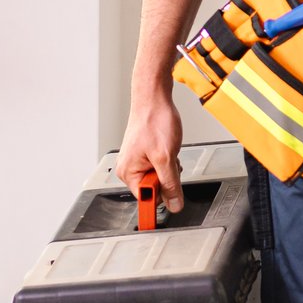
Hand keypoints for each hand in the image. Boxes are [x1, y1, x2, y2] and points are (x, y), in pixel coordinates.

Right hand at [117, 88, 185, 213]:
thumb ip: (170, 183)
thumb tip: (174, 204)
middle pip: (154, 187)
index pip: (146, 199)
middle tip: (168, 159)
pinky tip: (167, 146)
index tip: (172, 192)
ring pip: (160, 175)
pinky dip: (168, 158)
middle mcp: (129, 168)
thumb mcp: (165, 157)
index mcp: (128, 173)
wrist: (154, 98)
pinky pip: (160, 165)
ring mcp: (137, 160)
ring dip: (169, 166)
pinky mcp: (145, 153)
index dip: (162, 196)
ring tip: (167, 149)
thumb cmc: (153, 120)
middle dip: (167, 176)